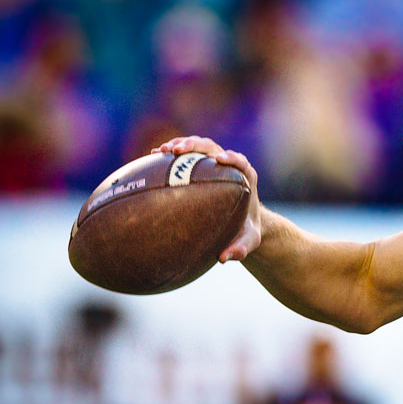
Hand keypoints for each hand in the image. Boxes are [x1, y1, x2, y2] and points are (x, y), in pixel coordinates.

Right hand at [152, 136, 261, 262]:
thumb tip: (224, 258)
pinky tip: (152, 158)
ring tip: (160, 150)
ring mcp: (213, 164)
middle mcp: (229, 166)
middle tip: (177, 150)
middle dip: (195, 145)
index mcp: (245, 177)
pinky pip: (185, 156)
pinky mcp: (200, 166)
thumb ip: (241, 248)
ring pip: (197, 147)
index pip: (240, 161)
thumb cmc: (246, 230)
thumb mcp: (248, 241)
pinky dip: (171, 155)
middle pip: (213, 148)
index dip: (231, 157)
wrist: (241, 222)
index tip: (219, 159)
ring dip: (179, 145)